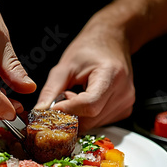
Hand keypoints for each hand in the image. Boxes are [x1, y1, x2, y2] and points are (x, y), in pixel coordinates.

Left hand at [35, 10, 134, 131]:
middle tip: (61, 98)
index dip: (68, 110)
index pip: (89, 104)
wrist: (110, 42)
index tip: (51, 109)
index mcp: (111, 75)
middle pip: (90, 118)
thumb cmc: (90, 49)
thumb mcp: (66, 65)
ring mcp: (126, 103)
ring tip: (75, 94)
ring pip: (93, 124)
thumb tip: (40, 111)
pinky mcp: (124, 110)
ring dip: (77, 115)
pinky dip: (87, 116)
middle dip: (69, 114)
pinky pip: (99, 122)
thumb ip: (51, 90)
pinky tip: (85, 99)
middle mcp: (123, 92)